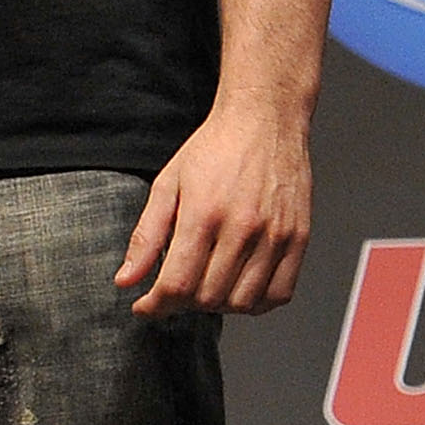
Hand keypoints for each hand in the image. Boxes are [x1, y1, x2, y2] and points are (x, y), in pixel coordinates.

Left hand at [115, 96, 311, 315]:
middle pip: (208, 298)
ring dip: (218, 305)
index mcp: (203, 213)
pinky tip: (240, 287)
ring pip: (242, 302)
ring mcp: (275, 235)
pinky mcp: (299, 238)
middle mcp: (242, 227)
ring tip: (207, 285)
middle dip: (183, 304)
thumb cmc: (216, 147)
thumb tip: (126, 279)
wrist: (264, 118)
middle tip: (175, 288)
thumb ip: (146, 236)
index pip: (177, 284)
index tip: (145, 305)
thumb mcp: (168, 184)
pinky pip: (279, 294)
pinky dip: (256, 303)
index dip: (155, 305)